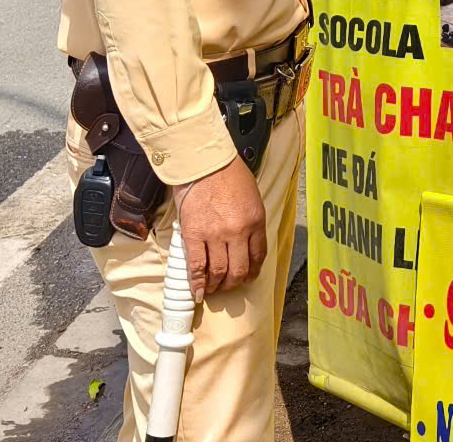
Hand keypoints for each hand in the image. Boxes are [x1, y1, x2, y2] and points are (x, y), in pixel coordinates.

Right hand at [172, 156, 265, 298]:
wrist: (203, 162)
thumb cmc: (227, 173)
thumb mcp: (251, 196)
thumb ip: (251, 220)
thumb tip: (245, 242)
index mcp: (256, 221)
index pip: (258, 256)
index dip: (253, 271)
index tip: (248, 277)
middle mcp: (238, 232)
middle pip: (239, 269)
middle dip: (234, 283)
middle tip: (228, 286)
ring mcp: (216, 235)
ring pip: (219, 272)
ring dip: (216, 285)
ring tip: (212, 288)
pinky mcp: (194, 235)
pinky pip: (197, 265)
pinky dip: (197, 282)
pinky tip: (197, 290)